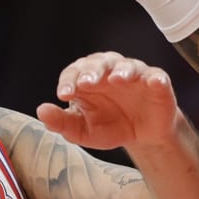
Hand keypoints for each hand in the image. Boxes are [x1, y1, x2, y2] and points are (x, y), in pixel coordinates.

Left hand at [37, 52, 184, 153]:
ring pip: (127, 65)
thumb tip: (41, 111)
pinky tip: (153, 82)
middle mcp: (110, 71)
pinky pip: (156, 76)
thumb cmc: (111, 126)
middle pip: (99, 62)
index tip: (64, 95)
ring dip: (122, 70)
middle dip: (92, 71)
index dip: (68, 81)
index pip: (74, 72)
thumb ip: (62, 122)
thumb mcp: (83, 130)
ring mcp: (134, 75)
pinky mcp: (157, 82)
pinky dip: (155, 78)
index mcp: (88, 79)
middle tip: (86, 83)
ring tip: (117, 79)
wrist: (142, 136)